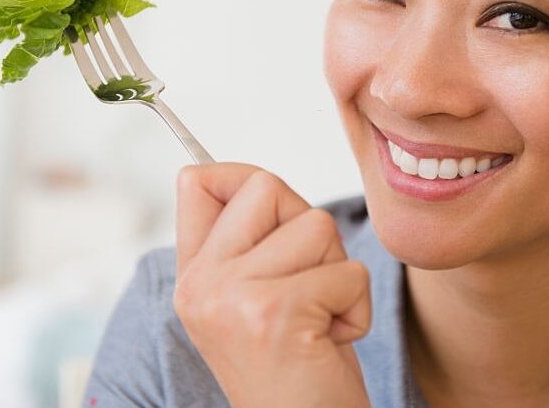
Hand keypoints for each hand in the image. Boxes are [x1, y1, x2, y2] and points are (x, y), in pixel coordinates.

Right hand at [173, 163, 372, 407]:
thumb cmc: (296, 371)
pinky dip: (356, 308)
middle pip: (266, 186)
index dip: (241, 177)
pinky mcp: (275, 312)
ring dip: (338, 272)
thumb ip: (246, 245)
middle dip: (307, 227)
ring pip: (316, 225)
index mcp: (192, 277)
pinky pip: (349, 271)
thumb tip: (257, 180)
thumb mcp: (253, 304)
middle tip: (309, 284)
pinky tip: (329, 341)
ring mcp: (232, 296)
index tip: (274, 210)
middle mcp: (200, 284)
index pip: (197, 181)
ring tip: (319, 319)